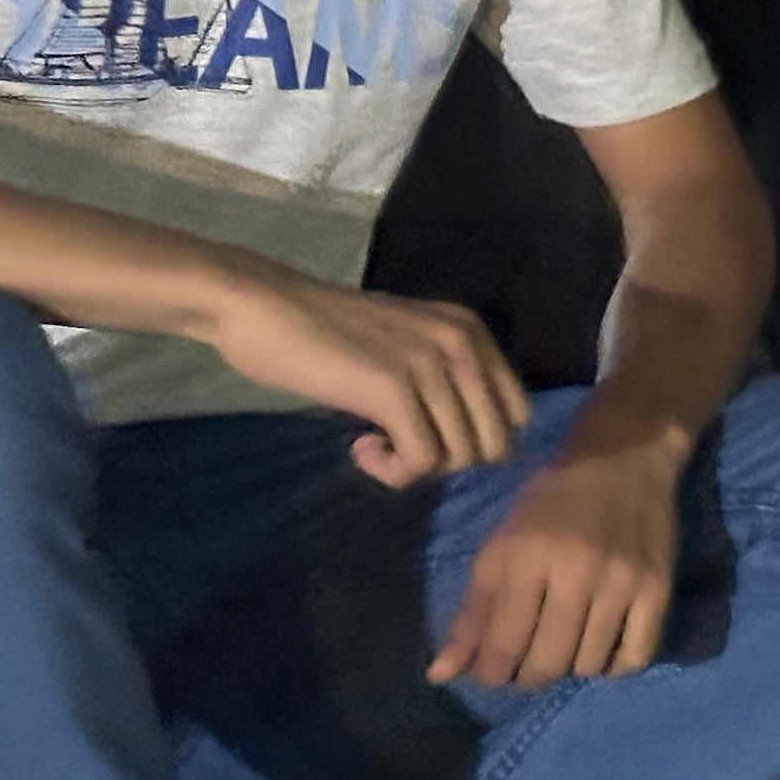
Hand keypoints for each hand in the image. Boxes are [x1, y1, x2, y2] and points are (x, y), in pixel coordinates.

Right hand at [194, 267, 528, 486]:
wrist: (264, 307)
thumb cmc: (322, 332)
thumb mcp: (403, 345)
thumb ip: (440, 378)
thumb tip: (466, 444)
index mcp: (471, 331)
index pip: (515, 413)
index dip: (473, 440)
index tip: (424, 434)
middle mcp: (463, 344)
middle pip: (494, 442)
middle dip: (449, 461)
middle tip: (400, 447)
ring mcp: (431, 365)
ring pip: (460, 456)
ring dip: (416, 468)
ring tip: (373, 445)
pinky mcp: (394, 389)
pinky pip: (422, 461)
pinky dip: (393, 472)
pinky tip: (360, 448)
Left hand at [428, 419, 683, 689]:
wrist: (624, 458)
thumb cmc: (550, 503)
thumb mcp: (500, 547)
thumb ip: (472, 613)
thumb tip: (440, 675)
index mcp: (527, 557)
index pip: (503, 646)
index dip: (492, 673)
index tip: (494, 667)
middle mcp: (577, 572)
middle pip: (547, 663)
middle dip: (528, 675)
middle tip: (528, 659)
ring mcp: (624, 582)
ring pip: (589, 664)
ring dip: (570, 666)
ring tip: (566, 645)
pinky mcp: (659, 588)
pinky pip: (635, 656)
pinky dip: (614, 665)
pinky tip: (602, 647)